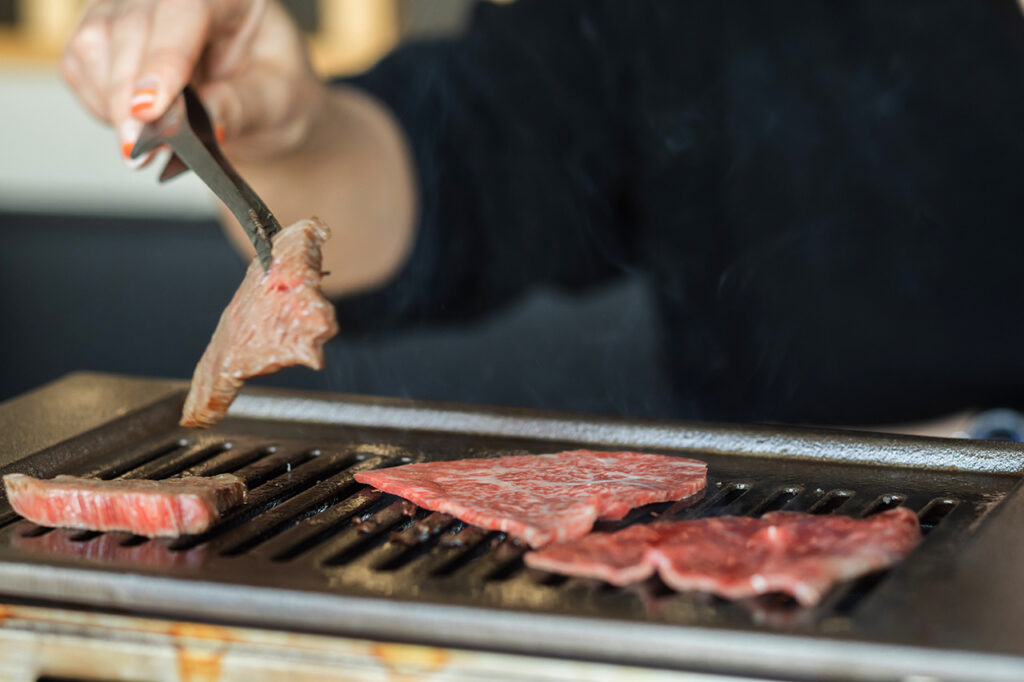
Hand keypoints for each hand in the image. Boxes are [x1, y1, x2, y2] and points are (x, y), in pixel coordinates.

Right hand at [61, 0, 325, 166]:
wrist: (260, 110)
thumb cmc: (276, 97)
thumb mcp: (278, 105)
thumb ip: (242, 108)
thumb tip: (207, 122)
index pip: (184, 9)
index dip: (165, 58)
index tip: (151, 109)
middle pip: (130, 26)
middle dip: (128, 95)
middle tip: (140, 149)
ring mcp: (132, 6)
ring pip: (94, 43)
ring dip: (113, 103)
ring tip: (146, 145)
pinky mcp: (103, 31)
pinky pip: (80, 66)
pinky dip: (101, 105)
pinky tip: (136, 125)